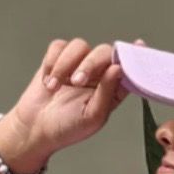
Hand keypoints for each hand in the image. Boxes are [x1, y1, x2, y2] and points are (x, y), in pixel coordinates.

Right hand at [6, 36, 143, 159]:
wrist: (34, 128)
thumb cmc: (66, 127)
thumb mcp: (92, 116)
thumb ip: (107, 92)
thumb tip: (118, 68)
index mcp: (112, 89)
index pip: (128, 68)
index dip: (134, 56)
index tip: (139, 45)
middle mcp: (97, 74)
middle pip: (103, 52)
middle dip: (90, 64)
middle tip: (76, 82)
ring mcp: (77, 64)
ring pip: (79, 45)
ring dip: (65, 65)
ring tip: (54, 87)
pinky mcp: (57, 59)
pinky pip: (58, 46)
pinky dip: (52, 62)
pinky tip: (48, 81)